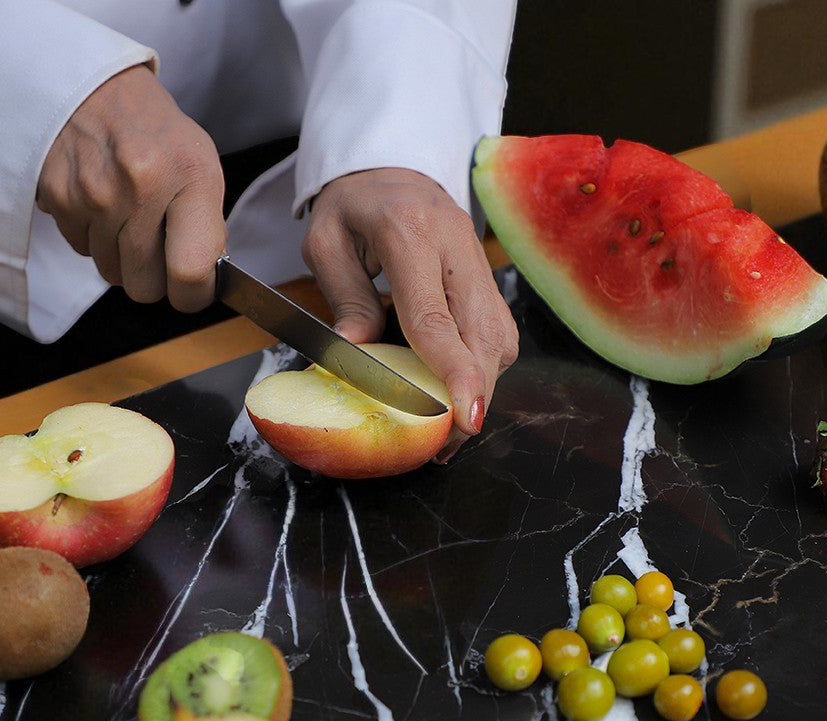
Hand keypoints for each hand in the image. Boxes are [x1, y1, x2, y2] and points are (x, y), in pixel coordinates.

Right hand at [36, 64, 225, 311]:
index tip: (194, 291)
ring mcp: (93, 194)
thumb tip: (203, 283)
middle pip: (145, 286)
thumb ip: (208, 230)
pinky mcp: (59, 197)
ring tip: (130, 219)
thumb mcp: (203, 170)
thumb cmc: (160, 135)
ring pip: (111, 273)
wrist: (99, 89)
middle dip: (155, 279)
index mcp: (189, 179)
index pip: (190, 273)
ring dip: (123, 258)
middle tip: (159, 252)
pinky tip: (105, 205)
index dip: (194, 296)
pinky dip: (95, 238)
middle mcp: (139, 188)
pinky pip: (82, 250)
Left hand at [302, 168, 517, 455]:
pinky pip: (499, 335)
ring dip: (482, 388)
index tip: (464, 417)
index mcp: (408, 233)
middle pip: (481, 337)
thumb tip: (355, 354)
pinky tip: (460, 393)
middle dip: (474, 395)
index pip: (435, 317)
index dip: (453, 373)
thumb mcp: (327, 244)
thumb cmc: (352, 207)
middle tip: (449, 444)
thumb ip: (346, 299)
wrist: (393, 170)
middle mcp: (457, 246)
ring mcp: (480, 263)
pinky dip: (484, 370)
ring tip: (452, 427)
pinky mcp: (490, 281)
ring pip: (499, 340)